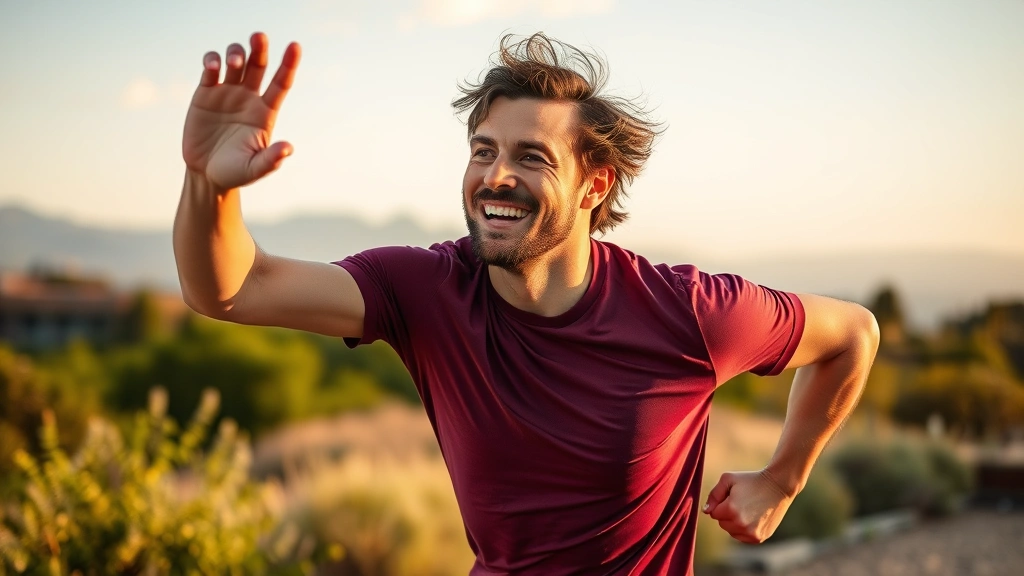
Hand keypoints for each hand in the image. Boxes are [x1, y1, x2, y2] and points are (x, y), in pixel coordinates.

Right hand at [182, 32, 300, 189]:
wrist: (206, 173)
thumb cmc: (235, 172)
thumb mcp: (254, 169)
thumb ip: (270, 160)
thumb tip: (288, 148)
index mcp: (265, 112)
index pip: (281, 83)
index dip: (288, 64)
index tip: (295, 46)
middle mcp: (249, 98)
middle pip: (258, 64)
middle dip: (260, 48)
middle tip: (259, 36)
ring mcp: (227, 93)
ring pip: (235, 61)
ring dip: (236, 53)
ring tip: (233, 62)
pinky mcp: (205, 93)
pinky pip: (211, 69)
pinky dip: (212, 61)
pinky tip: (213, 67)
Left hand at [702, 470, 794, 543]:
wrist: (778, 485)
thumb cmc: (751, 480)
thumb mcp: (728, 479)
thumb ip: (713, 494)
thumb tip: (706, 511)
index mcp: (731, 510)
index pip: (714, 513)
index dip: (721, 504)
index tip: (733, 496)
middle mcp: (741, 525)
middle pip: (722, 523)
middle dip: (727, 513)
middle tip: (741, 501)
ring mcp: (751, 533)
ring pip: (731, 531)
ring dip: (735, 522)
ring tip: (748, 509)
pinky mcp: (759, 538)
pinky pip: (742, 537)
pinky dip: (744, 529)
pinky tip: (753, 517)